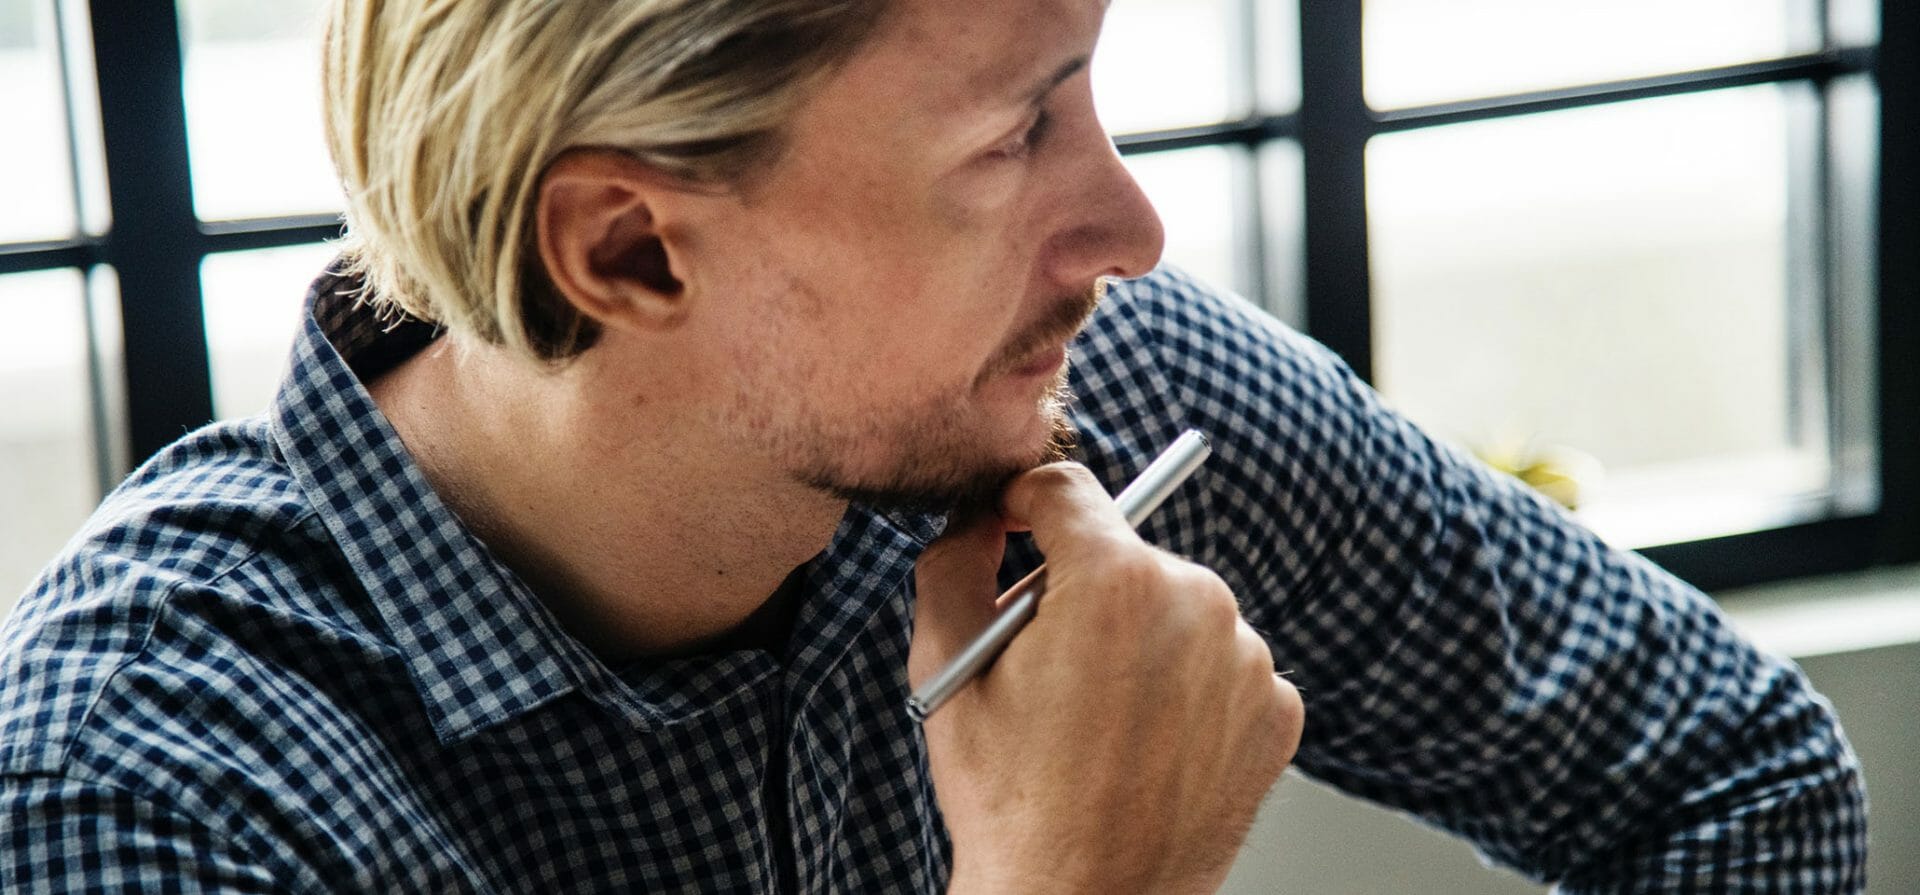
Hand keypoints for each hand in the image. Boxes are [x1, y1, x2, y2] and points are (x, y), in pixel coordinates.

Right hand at [910, 462, 1303, 893]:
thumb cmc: (1009, 797)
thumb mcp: (946, 667)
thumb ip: (952, 561)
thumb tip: (975, 518)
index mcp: (1113, 578)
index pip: (1066, 490)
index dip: (1024, 503)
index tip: (1011, 526)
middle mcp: (1197, 601)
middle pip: (1124, 556)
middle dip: (1080, 592)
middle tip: (1045, 663)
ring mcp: (1248, 659)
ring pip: (1177, 611)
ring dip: (1139, 641)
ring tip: (1098, 717)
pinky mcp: (1278, 711)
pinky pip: (1224, 668)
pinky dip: (1188, 691)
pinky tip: (1147, 742)